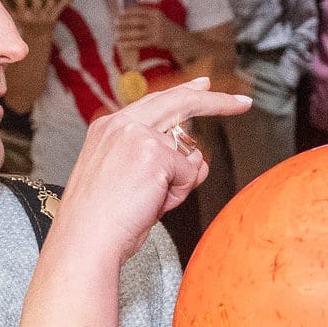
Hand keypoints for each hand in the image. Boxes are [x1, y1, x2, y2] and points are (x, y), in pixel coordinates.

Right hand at [7, 0, 73, 46]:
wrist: (36, 38)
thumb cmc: (22, 24)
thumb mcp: (12, 17)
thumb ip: (5, 5)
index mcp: (23, 15)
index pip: (20, 3)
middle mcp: (35, 16)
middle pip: (37, 6)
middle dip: (38, 0)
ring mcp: (46, 16)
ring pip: (50, 5)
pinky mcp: (55, 16)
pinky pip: (62, 5)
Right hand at [51, 79, 249, 263]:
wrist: (85, 240)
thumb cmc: (102, 220)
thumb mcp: (129, 180)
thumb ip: (160, 162)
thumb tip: (197, 158)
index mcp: (109, 128)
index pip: (156, 102)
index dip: (184, 94)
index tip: (203, 86)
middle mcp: (122, 124)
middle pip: (181, 102)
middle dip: (217, 101)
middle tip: (242, 102)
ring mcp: (137, 135)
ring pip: (187, 153)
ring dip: (178, 183)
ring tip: (148, 201)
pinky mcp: (154, 153)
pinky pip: (189, 174)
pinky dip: (178, 195)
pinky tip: (152, 203)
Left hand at [112, 3, 184, 61]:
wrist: (177, 38)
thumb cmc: (164, 27)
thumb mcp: (158, 17)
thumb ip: (146, 15)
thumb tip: (128, 12)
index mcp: (155, 13)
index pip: (140, 10)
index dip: (129, 12)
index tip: (120, 13)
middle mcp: (156, 21)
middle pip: (137, 21)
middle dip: (125, 22)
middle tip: (115, 23)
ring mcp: (156, 32)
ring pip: (137, 33)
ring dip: (125, 34)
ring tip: (116, 35)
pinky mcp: (155, 42)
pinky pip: (140, 43)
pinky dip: (130, 44)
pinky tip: (123, 44)